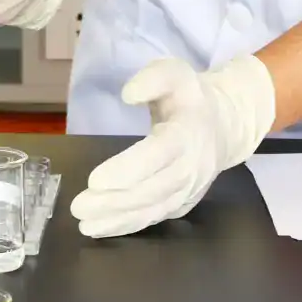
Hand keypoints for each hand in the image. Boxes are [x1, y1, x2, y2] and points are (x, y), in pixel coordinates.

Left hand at [69, 55, 275, 237]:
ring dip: (118, 220)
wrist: (223, 125)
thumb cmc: (188, 97)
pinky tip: (102, 228)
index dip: (128, 169)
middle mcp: (191, 167)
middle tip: (78, 206)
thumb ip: (151, 79)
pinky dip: (129, 226)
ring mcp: (189, 190)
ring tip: (85, 224)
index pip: (158, 155)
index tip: (95, 180)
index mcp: (187, 133)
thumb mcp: (174, 73)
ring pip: (153, 210)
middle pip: (152, 190)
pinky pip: (155, 217)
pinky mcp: (183, 203)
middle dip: (114, 201)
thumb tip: (128, 94)